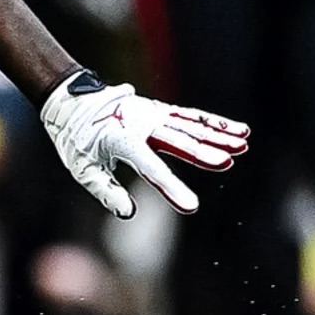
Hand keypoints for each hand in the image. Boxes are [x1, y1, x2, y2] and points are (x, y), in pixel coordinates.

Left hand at [40, 70, 247, 217]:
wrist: (71, 100)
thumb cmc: (75, 140)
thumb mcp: (82, 169)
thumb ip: (105, 191)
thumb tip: (128, 214)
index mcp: (121, 141)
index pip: (152, 168)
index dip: (173, 188)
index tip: (192, 207)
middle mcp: (141, 124)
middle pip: (178, 142)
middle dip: (203, 153)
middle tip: (227, 163)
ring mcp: (152, 115)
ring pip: (190, 126)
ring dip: (217, 135)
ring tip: (243, 143)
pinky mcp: (160, 111)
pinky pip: (190, 117)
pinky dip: (212, 123)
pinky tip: (236, 130)